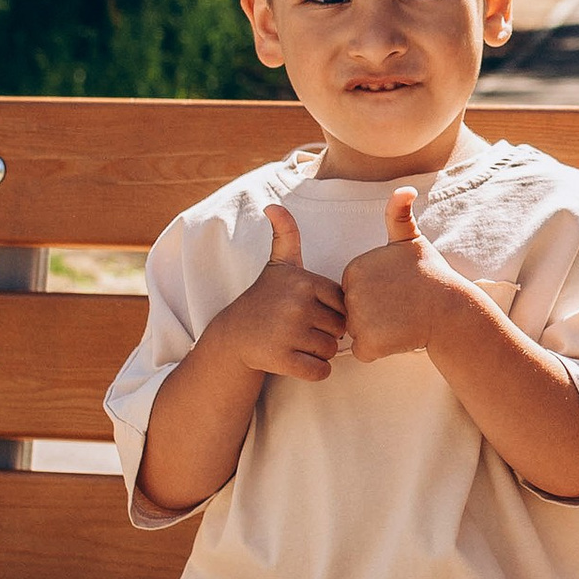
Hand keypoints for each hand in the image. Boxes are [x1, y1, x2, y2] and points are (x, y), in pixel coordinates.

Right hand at [216, 203, 347, 383]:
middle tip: (302, 329)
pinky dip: (315, 371)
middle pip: (341, 329)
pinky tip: (298, 360)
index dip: (331, 311)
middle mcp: (298, 305)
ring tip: (297, 342)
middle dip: (327, 333)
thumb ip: (286, 234)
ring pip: (332, 351)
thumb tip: (273, 206)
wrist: (234, 335)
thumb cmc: (265, 298)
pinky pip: (320, 372)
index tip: (309, 310)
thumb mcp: (278, 264)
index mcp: (305, 282)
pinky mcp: (282, 359)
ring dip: (320, 353)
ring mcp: (289, 333)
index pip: (344, 304)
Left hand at [341, 184, 467, 365]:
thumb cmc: (431, 276)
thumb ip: (398, 215)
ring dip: (378, 332)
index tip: (397, 291)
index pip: (356, 291)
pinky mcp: (368, 340)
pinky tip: (399, 336)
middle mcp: (351, 291)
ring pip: (359, 332)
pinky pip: (365, 351)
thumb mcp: (412, 240)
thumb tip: (404, 188)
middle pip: (353, 312)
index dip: (377, 296)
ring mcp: (358, 316)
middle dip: (375, 315)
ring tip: (402, 320)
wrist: (450, 308)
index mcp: (354, 268)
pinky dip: (380, 350)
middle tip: (401, 307)